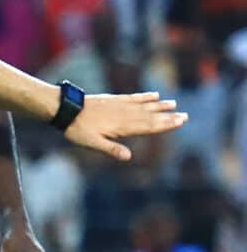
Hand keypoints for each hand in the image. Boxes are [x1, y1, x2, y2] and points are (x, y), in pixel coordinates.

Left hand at [64, 91, 183, 158]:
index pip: (149, 126)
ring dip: (160, 105)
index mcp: (122, 126)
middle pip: (151, 116)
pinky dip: (145, 96)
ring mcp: (120, 105)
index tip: (180, 121)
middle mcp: (125, 114)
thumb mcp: (91, 143)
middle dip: (168, 116)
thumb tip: (128, 157)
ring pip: (145, 105)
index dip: (165, 124)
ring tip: (174, 104)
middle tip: (185, 115)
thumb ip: (110, 149)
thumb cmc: (77, 129)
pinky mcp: (114, 99)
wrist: (66, 108)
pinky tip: (154, 95)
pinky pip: (133, 97)